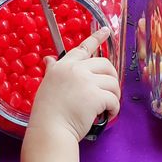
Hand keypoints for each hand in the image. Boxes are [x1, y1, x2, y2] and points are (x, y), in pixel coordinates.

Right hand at [29, 26, 120, 140]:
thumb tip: (49, 59)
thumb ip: (53, 71)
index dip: (96, 38)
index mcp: (63, 66)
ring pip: (112, 82)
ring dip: (114, 95)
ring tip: (108, 106)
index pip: (83, 48)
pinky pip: (114, 99)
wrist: (49, 130)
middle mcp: (75, 69)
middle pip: (105, 64)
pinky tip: (109, 114)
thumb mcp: (47, 85)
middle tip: (109, 90)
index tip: (106, 30)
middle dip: (112, 77)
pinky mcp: (95, 96)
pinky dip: (114, 108)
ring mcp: (85, 82)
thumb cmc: (47, 112)